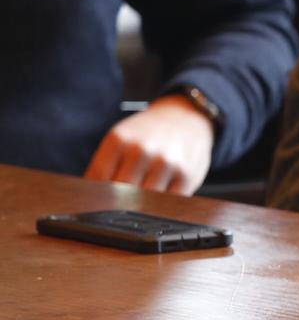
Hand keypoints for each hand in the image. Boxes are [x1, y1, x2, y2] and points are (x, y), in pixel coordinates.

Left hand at [83, 95, 215, 193]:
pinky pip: (166, 202)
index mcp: (119, 140)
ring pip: (144, 201)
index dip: (98, 193)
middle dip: (120, 199)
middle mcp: (142, 150)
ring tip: (144, 193)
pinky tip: (162, 191)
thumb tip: (90, 198)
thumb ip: (103, 166)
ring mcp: (166, 163)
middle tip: (124, 198)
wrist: (187, 117)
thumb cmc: (148, 133)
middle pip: (120, 192)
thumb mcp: (121, 139)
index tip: (102, 199)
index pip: (98, 180)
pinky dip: (162, 203)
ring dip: (143, 203)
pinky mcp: (186, 176)